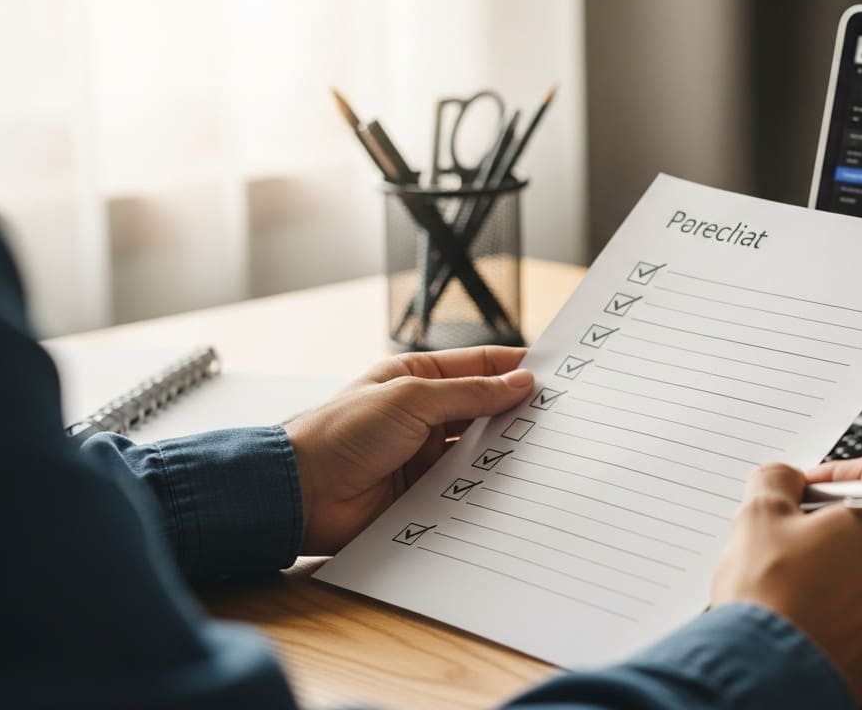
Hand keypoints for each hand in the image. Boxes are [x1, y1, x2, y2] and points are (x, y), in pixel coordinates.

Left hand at [284, 346, 533, 554]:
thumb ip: (470, 394)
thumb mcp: (411, 399)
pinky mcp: (426, 492)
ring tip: (544, 452)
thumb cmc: (340, 433)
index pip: (479, 367)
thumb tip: (520, 383)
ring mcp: (426, 454)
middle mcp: (424, 414)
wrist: (301, 494)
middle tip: (561, 417)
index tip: (556, 375)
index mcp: (417, 378)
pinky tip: (513, 486)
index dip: (516, 369)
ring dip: (505, 452)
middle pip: (485, 410)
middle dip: (518, 413)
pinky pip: (467, 485)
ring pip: (480, 450)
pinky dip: (488, 485)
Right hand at [710, 454, 861, 703]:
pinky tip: (816, 616)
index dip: (841, 472)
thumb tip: (785, 481)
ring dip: (852, 570)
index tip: (811, 489)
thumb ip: (779, 479)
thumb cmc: (770, 597)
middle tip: (800, 535)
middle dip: (845, 525)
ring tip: (804, 582)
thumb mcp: (760, 513)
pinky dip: (855, 614)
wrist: (766, 674)